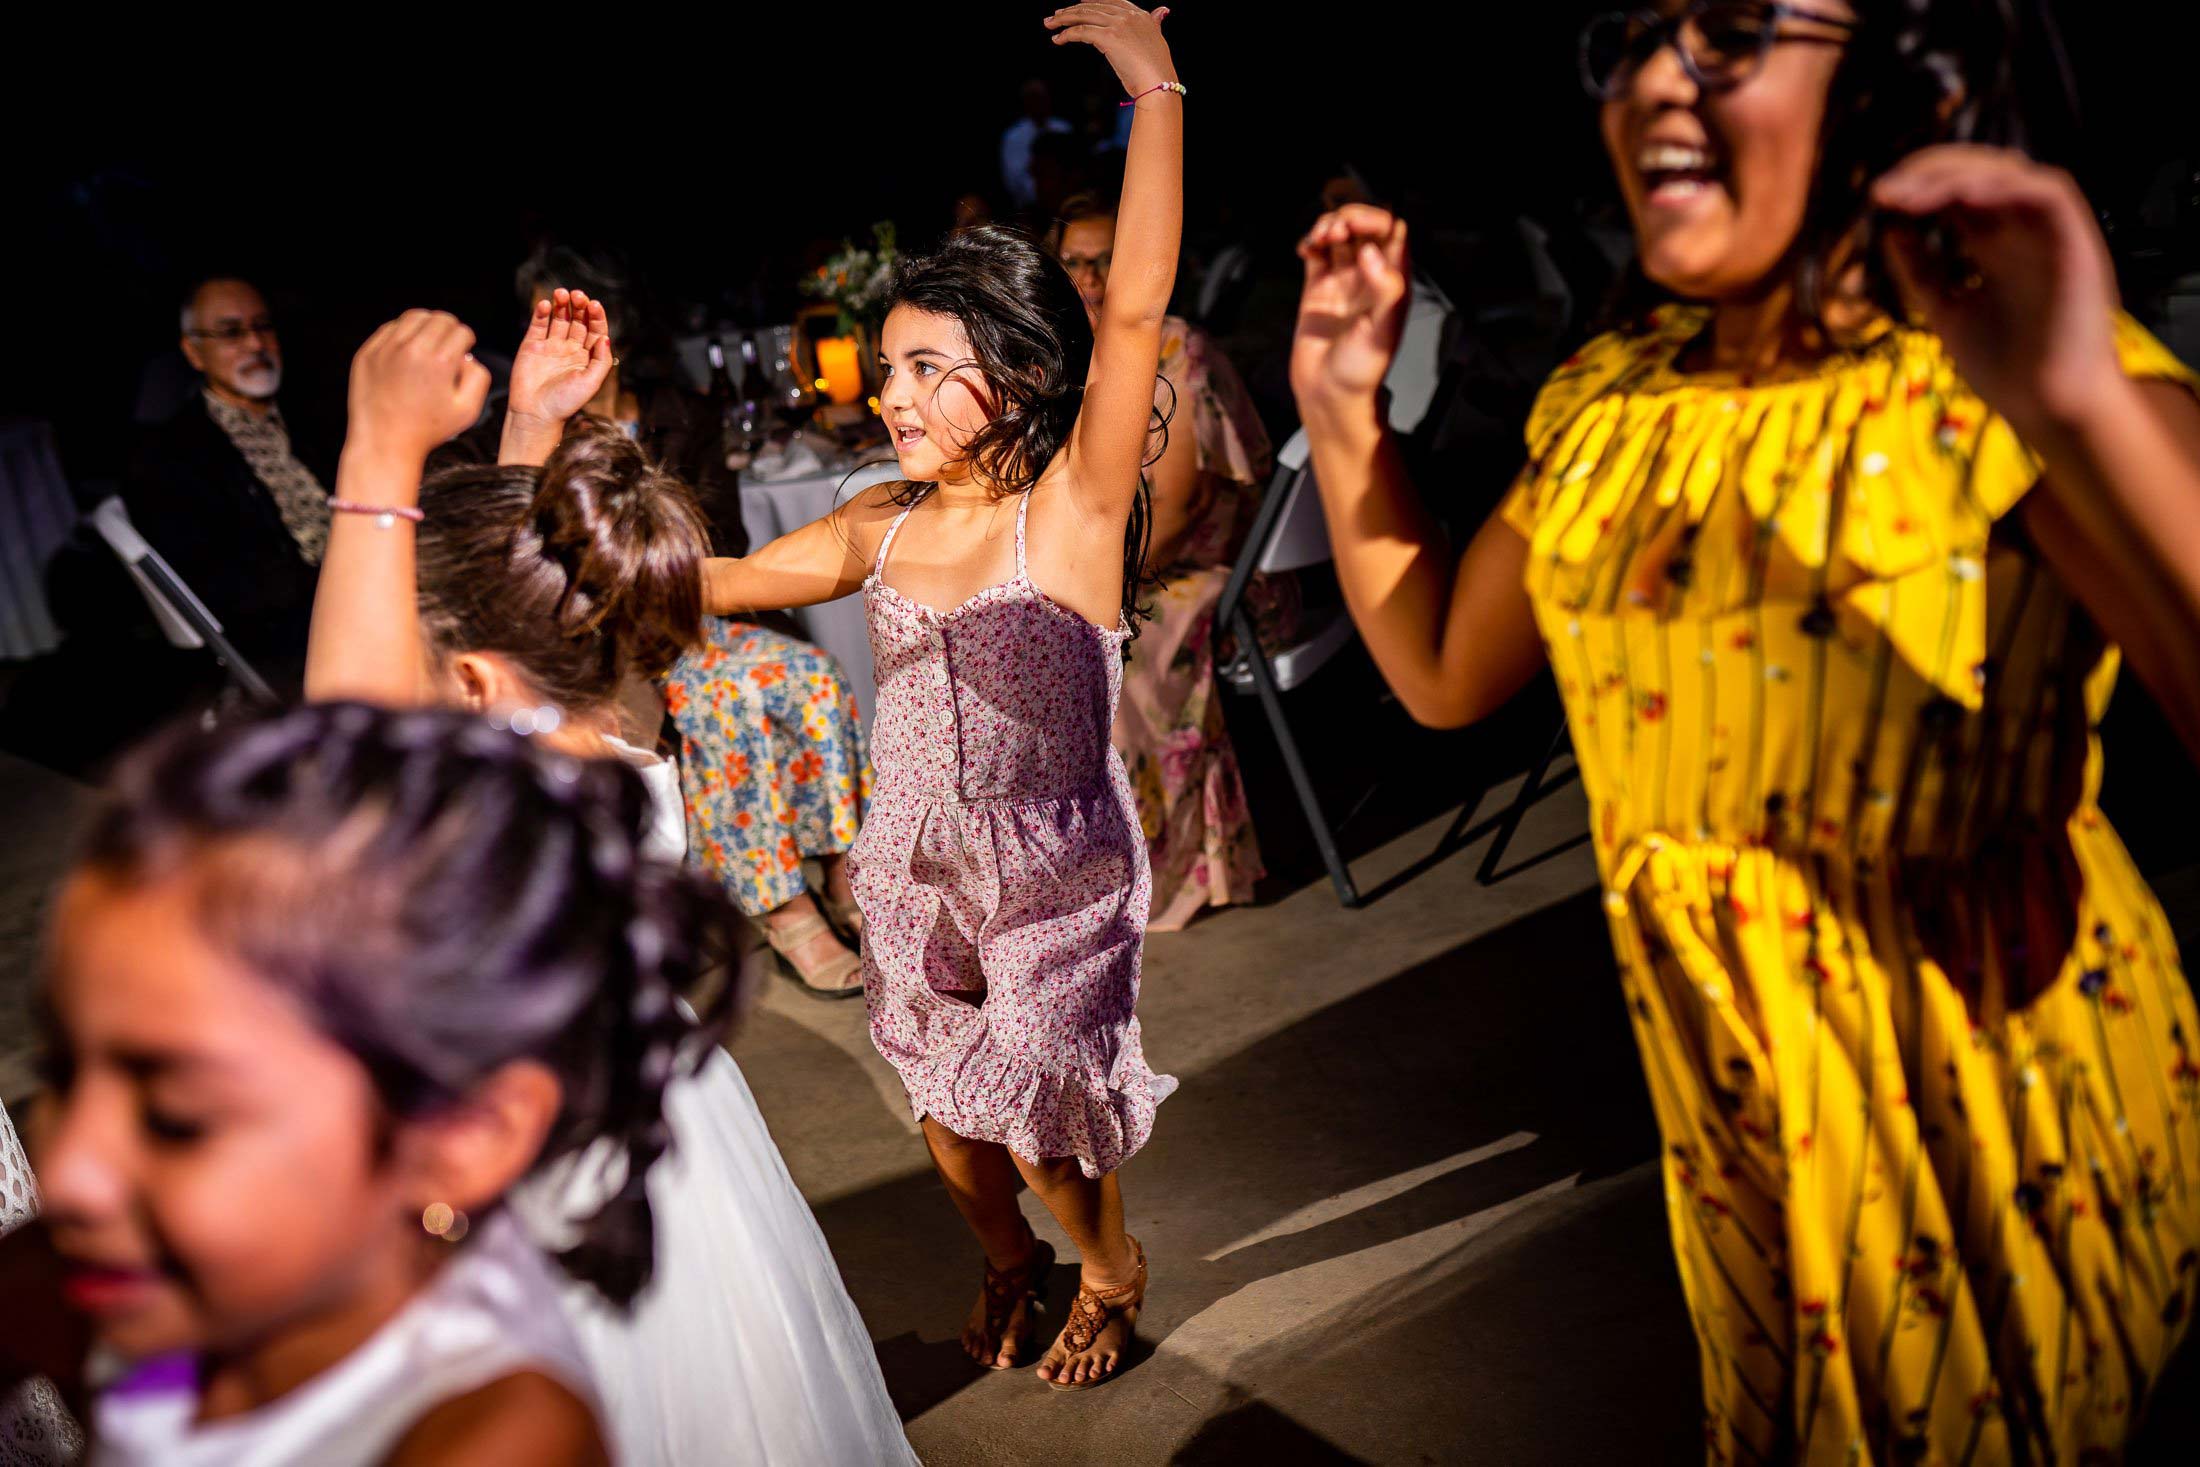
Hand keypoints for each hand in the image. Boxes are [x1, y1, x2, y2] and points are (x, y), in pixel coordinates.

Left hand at [346, 310, 492, 463]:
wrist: (384, 442)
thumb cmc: (426, 430)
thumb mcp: (468, 410)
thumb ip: (479, 377)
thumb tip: (467, 356)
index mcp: (440, 362)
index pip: (462, 331)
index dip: (467, 342)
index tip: (461, 353)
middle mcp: (413, 349)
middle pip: (440, 318)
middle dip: (449, 330)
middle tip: (448, 346)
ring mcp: (387, 349)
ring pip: (414, 317)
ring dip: (426, 326)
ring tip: (428, 344)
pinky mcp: (369, 352)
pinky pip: (390, 328)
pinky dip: (403, 334)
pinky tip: (407, 351)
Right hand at [509, 287, 614, 431]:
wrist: (536, 413)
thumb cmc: (566, 402)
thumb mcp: (591, 383)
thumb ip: (601, 360)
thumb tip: (605, 337)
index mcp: (587, 357)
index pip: (595, 330)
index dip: (596, 316)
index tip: (594, 304)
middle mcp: (570, 349)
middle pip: (578, 320)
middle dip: (579, 306)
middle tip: (577, 295)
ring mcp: (551, 346)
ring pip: (559, 318)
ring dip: (562, 304)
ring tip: (561, 293)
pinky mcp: (532, 346)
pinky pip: (538, 324)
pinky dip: (541, 312)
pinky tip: (545, 304)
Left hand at [1045, 2, 1174, 96]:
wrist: (1159, 84)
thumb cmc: (1157, 69)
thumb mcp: (1157, 39)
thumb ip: (1155, 23)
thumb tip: (1162, 11)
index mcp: (1140, 15)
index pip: (1111, 2)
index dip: (1092, 2)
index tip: (1077, 5)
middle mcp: (1129, 15)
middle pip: (1093, 7)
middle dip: (1071, 11)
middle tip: (1055, 16)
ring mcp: (1118, 24)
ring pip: (1084, 16)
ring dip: (1063, 19)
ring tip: (1050, 24)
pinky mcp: (1109, 37)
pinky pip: (1081, 31)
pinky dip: (1067, 34)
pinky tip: (1058, 39)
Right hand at [1291, 205, 1411, 409]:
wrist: (1329, 394)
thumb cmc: (1361, 371)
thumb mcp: (1382, 332)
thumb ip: (1385, 289)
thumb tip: (1372, 252)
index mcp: (1392, 282)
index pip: (1392, 234)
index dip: (1377, 221)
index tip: (1359, 227)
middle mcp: (1369, 277)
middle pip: (1364, 228)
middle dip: (1349, 218)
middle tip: (1336, 230)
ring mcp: (1342, 281)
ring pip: (1339, 235)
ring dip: (1328, 226)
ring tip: (1320, 238)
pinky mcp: (1316, 289)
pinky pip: (1316, 253)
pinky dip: (1309, 242)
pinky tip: (1306, 249)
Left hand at [1874, 145, 2123, 442]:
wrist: (2048, 407)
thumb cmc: (2004, 368)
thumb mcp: (1946, 311)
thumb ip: (1921, 273)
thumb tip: (1890, 231)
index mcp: (1995, 248)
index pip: (1960, 195)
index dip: (1921, 185)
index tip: (1878, 197)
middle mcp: (2023, 233)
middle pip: (1981, 173)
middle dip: (1931, 171)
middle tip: (1885, 188)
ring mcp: (2051, 234)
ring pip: (2011, 172)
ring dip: (1957, 174)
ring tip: (1908, 193)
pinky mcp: (2077, 239)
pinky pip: (2046, 191)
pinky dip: (2002, 185)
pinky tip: (1959, 195)